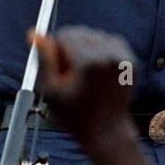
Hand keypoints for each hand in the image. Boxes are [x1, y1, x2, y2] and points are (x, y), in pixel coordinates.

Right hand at [31, 26, 136, 143]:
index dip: (58, 51)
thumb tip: (33, 33)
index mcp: (88, 61)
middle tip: (73, 75)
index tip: (60, 71)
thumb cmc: (75, 115)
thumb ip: (42, 59)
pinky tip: (98, 71)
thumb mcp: (50, 90)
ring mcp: (122, 58)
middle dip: (72, 48)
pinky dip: (102, 52)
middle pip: (81, 32)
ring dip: (87, 49)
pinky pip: (110, 42)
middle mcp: (108, 55)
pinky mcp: (131, 61)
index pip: (66, 34)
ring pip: (95, 36)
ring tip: (86, 75)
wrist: (107, 131)